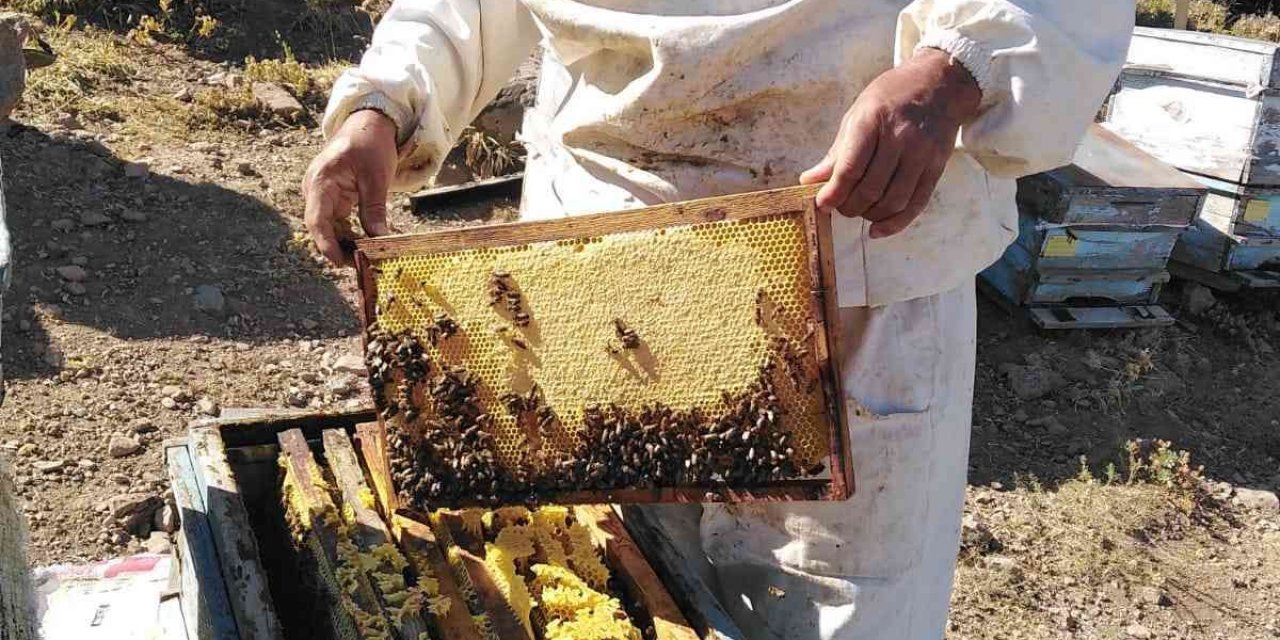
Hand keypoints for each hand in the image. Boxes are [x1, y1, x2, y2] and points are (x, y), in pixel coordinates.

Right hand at [303, 109, 398, 265]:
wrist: (368, 124)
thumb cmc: (370, 144)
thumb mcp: (376, 177)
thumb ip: (374, 208)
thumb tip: (378, 239)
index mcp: (320, 181)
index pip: (317, 220)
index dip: (327, 244)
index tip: (341, 262)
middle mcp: (316, 190)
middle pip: (322, 228)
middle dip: (339, 249)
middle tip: (363, 266)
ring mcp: (323, 196)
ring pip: (330, 229)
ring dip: (346, 245)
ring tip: (368, 260)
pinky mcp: (334, 200)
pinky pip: (338, 224)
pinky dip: (351, 236)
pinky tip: (367, 247)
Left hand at [800, 48, 981, 237]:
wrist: (941, 82)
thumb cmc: (892, 96)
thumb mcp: (858, 114)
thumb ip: (837, 152)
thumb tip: (809, 181)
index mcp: (873, 120)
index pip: (850, 168)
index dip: (833, 193)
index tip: (822, 204)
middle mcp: (900, 137)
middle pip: (870, 189)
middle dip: (849, 206)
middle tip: (840, 206)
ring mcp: (922, 153)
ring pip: (893, 201)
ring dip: (870, 215)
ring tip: (859, 210)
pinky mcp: (937, 166)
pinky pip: (916, 203)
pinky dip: (895, 223)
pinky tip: (878, 229)